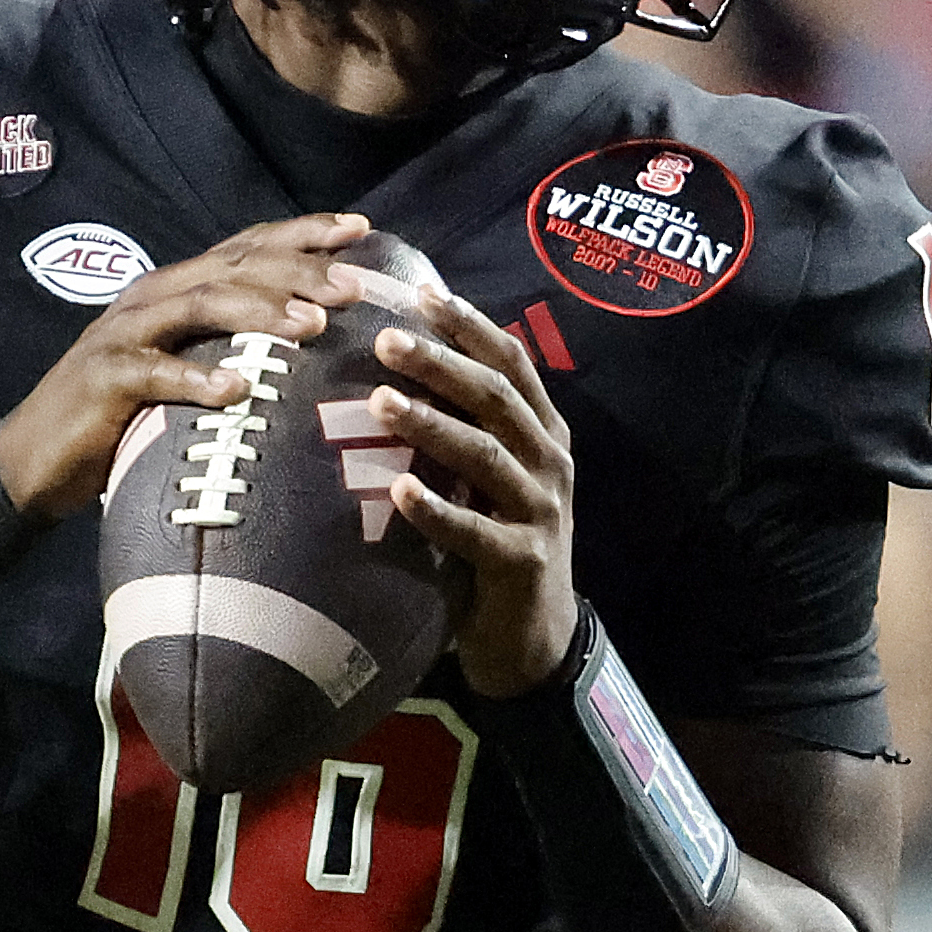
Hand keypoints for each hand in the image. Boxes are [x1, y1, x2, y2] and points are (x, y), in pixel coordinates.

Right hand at [0, 214, 368, 517]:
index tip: (362, 229)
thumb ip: (233, 345)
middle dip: (299, 271)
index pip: (248, 246)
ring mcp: (125, 333)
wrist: (35, 459)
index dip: (304, 232)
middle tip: (355, 287)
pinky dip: (196, 379)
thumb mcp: (185, 369)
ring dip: (260, 313)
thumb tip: (314, 343)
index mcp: (176, 287)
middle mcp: (152, 296)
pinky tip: (237, 390)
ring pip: (201, 305)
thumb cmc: (125, 416)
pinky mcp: (105, 378)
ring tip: (312, 327)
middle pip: (234, 267)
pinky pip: (154, 373)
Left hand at [369, 286, 577, 695]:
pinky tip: (400, 491)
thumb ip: (468, 426)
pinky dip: (437, 510)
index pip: (512, 363)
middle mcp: (551, 463)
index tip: (422, 293)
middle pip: (497, 398)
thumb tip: (401, 365)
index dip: (470, 326)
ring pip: (486, 455)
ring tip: (380, 402)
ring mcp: (541, 512)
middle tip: (386, 340)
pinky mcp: (523, 561)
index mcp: (544, 432)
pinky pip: (475, 531)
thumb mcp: (492, 476)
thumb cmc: (497, 541)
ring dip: (431, 425)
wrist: (534, 638)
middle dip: (442, 363)